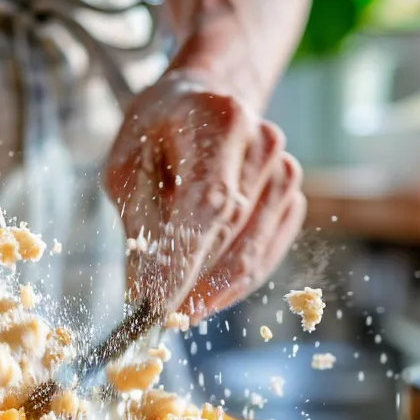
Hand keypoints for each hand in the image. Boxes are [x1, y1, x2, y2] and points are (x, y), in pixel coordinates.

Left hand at [103, 72, 304, 322]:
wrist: (204, 102)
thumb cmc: (156, 132)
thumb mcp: (127, 165)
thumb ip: (138, 222)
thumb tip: (143, 290)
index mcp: (219, 121)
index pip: (208, 205)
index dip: (185, 262)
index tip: (157, 307)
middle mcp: (262, 143)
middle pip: (231, 233)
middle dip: (192, 283)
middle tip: (158, 317)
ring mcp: (285, 170)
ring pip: (252, 252)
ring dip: (213, 290)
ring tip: (177, 305)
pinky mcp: (292, 197)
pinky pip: (266, 255)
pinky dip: (234, 283)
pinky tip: (205, 293)